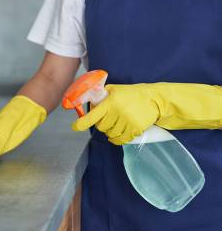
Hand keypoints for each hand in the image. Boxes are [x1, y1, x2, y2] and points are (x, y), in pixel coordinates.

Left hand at [72, 82, 221, 144]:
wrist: (154, 99)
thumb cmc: (131, 94)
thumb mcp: (114, 90)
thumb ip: (100, 96)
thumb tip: (85, 102)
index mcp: (110, 102)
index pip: (92, 116)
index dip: (81, 124)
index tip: (75, 127)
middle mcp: (118, 112)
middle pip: (101, 127)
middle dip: (102, 124)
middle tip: (108, 118)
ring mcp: (127, 122)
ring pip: (110, 134)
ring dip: (110, 132)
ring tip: (116, 123)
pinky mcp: (135, 130)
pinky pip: (120, 140)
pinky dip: (117, 139)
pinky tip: (118, 133)